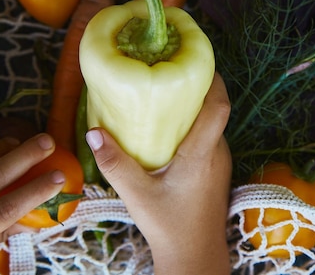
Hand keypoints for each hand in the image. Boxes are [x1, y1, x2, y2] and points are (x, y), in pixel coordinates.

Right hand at [86, 73, 231, 274]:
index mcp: (202, 153)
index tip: (192, 59)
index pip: (219, 106)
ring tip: (165, 92)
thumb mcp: (137, 195)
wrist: (195, 255)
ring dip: (194, 105)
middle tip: (168, 69)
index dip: (212, 79)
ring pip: (211, 122)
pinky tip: (168, 125)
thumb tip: (94, 132)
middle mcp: (217, 152)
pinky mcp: (214, 168)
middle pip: (215, 108)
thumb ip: (116, 164)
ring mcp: (219, 160)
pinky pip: (207, 135)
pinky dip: (192, 123)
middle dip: (197, 85)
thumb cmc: (170, 226)